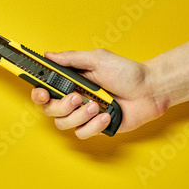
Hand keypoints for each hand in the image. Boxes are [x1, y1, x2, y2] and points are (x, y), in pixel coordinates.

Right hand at [31, 49, 166, 138]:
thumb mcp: (98, 59)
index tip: (43, 92)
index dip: (39, 93)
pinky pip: (82, 133)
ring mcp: (84, 114)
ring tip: (97, 105)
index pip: (46, 89)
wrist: (149, 90)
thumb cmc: (127, 72)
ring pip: (64, 124)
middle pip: (50, 110)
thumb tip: (49, 55)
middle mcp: (75, 99)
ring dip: (79, 115)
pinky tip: (106, 115)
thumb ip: (71, 58)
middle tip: (78, 97)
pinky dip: (93, 125)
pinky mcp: (96, 127)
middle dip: (62, 106)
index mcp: (72, 81)